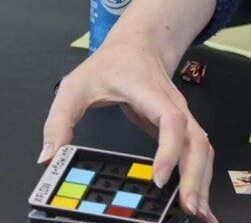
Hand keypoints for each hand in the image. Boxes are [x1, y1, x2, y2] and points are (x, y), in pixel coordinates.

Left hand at [41, 35, 216, 222]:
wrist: (137, 45)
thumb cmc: (109, 65)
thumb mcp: (74, 87)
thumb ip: (58, 122)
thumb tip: (48, 158)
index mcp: (148, 92)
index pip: (170, 120)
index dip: (168, 150)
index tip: (159, 179)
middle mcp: (173, 105)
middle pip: (196, 141)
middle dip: (194, 177)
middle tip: (187, 209)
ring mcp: (182, 116)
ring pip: (203, 150)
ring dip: (202, 181)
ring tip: (197, 213)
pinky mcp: (184, 127)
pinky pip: (198, 153)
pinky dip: (201, 178)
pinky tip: (199, 201)